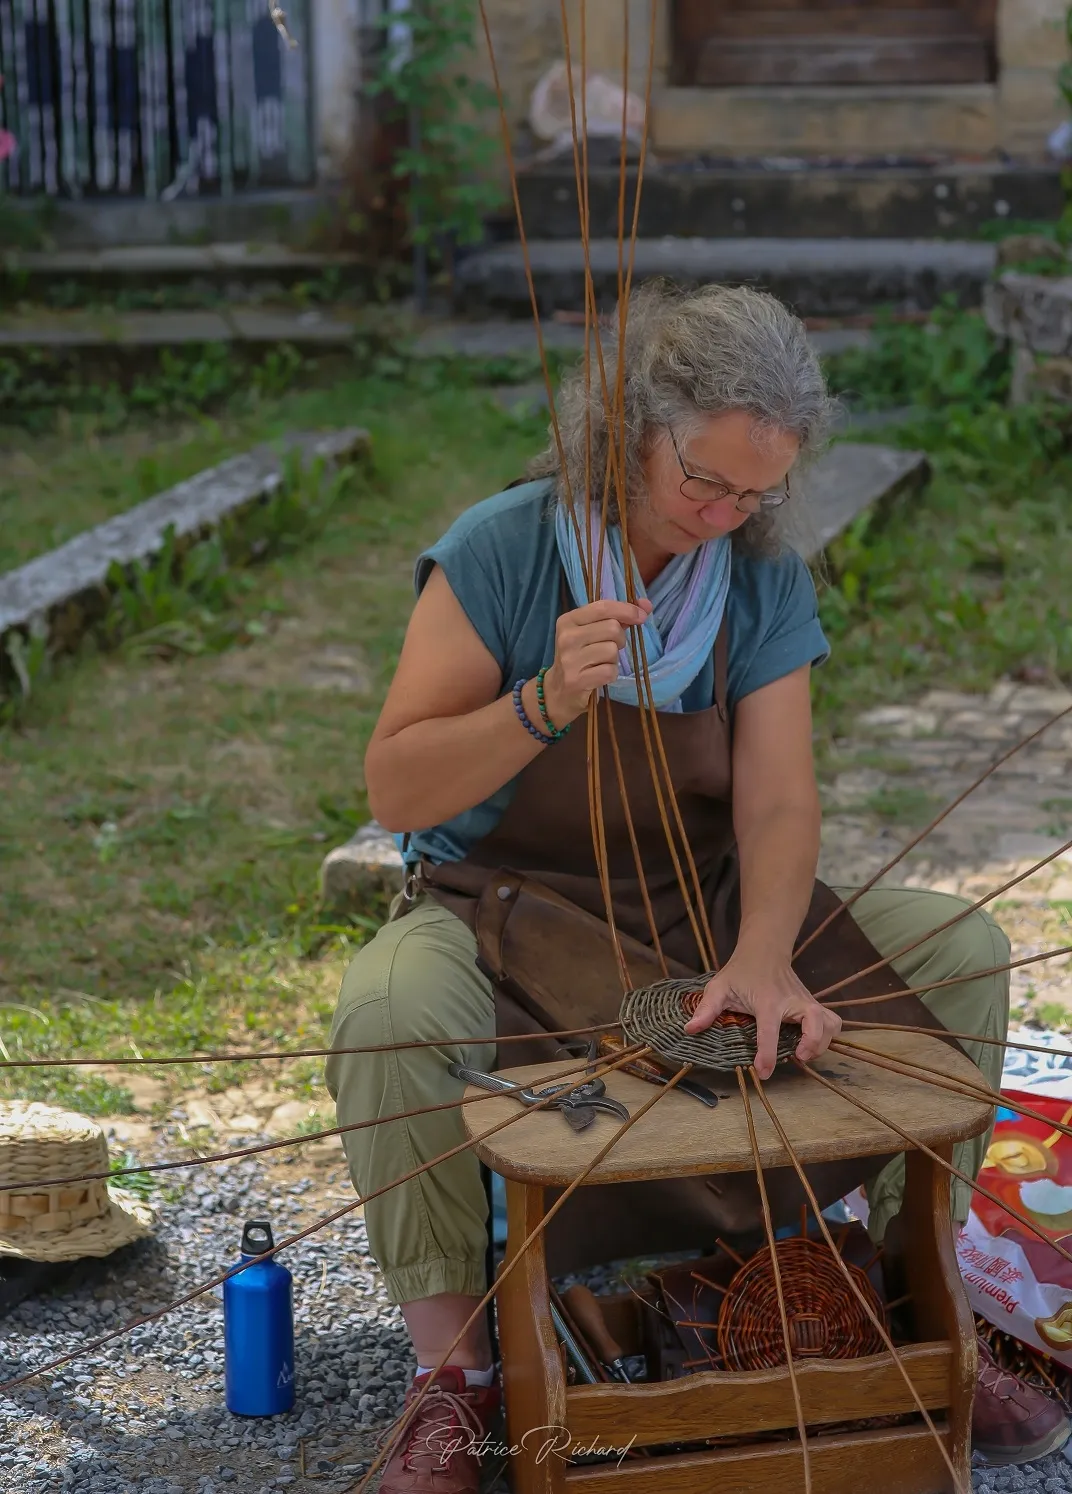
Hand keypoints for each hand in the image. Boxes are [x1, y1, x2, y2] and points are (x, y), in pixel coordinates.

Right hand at [540, 598, 652, 726]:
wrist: (558, 691)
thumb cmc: (579, 657)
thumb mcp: (590, 633)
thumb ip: (616, 618)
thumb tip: (645, 605)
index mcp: (568, 620)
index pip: (603, 607)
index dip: (627, 609)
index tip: (642, 615)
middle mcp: (567, 637)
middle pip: (612, 628)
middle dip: (620, 639)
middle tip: (611, 648)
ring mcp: (570, 659)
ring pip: (612, 650)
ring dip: (614, 659)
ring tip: (601, 663)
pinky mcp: (577, 680)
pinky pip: (610, 671)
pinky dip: (611, 674)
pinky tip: (600, 675)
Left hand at [682, 946, 841, 1080]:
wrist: (764, 950)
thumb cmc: (740, 971)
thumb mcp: (719, 986)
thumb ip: (706, 1008)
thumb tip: (690, 1030)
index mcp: (767, 1001)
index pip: (770, 1031)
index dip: (767, 1054)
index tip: (763, 1072)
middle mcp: (792, 1002)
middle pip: (816, 1023)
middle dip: (812, 1044)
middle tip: (797, 1056)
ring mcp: (806, 1002)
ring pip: (831, 1023)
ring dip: (823, 1042)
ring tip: (806, 1053)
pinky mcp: (814, 1005)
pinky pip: (833, 1021)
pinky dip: (829, 1035)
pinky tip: (813, 1043)